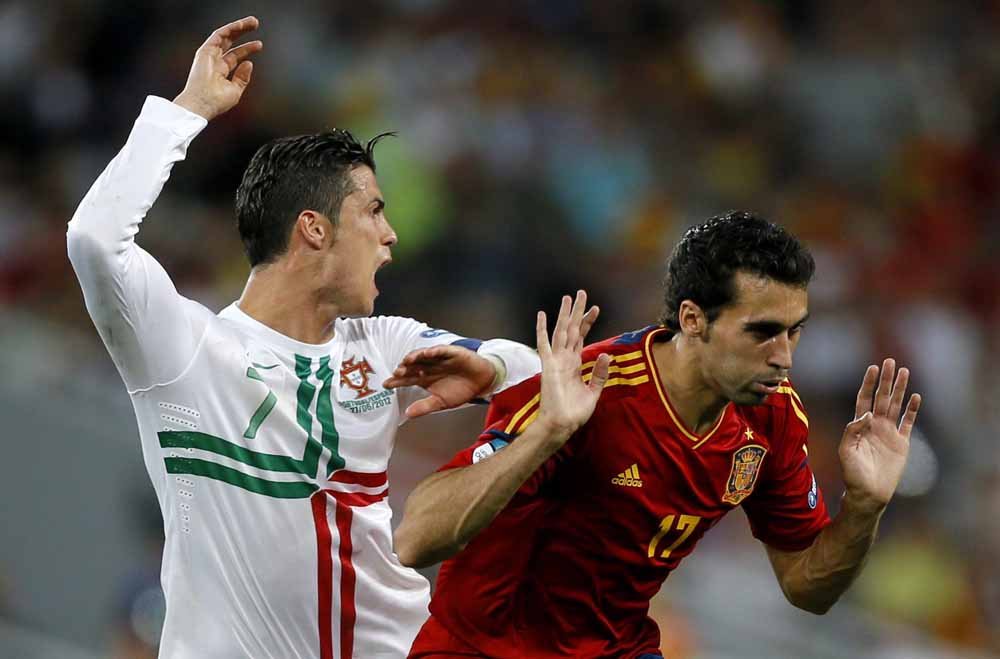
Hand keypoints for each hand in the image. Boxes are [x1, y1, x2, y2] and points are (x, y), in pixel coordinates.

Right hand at [173, 16, 262, 119]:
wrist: (203, 103)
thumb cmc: (216, 102)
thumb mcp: (235, 90)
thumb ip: (242, 77)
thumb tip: (249, 63)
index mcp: (220, 72)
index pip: (235, 56)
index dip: (247, 49)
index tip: (259, 44)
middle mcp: (214, 62)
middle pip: (230, 43)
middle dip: (242, 33)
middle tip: (255, 25)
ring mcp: (209, 55)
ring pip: (225, 36)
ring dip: (238, 27)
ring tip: (252, 22)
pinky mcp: (205, 51)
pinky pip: (219, 35)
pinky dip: (230, 29)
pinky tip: (241, 25)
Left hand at [384, 345, 499, 418]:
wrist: (481, 382)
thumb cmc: (461, 390)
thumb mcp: (441, 402)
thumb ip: (425, 406)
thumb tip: (408, 414)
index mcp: (426, 378)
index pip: (407, 379)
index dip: (396, 381)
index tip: (385, 385)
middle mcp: (429, 367)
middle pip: (413, 366)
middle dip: (404, 369)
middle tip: (396, 373)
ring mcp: (439, 359)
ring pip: (423, 356)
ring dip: (415, 357)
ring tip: (407, 361)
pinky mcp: (451, 353)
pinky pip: (441, 350)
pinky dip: (434, 351)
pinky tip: (427, 353)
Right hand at [535, 291, 609, 442]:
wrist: (562, 423)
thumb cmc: (575, 412)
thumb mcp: (593, 391)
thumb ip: (599, 373)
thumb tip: (606, 354)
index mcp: (575, 364)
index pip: (581, 337)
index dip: (587, 322)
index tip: (595, 308)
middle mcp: (565, 359)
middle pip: (572, 329)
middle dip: (577, 311)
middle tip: (581, 293)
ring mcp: (556, 360)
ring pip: (561, 331)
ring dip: (564, 314)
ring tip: (568, 297)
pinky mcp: (549, 365)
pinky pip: (544, 344)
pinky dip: (542, 329)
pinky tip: (542, 314)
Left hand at [839, 358, 921, 513]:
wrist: (868, 493)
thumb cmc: (853, 474)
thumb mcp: (846, 451)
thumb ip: (853, 430)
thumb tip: (867, 413)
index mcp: (860, 425)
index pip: (864, 398)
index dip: (868, 384)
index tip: (873, 368)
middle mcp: (875, 425)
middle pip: (882, 397)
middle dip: (886, 380)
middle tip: (890, 361)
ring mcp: (889, 433)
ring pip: (896, 405)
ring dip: (901, 389)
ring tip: (905, 372)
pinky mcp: (901, 443)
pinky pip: (908, 423)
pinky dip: (913, 410)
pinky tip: (916, 397)